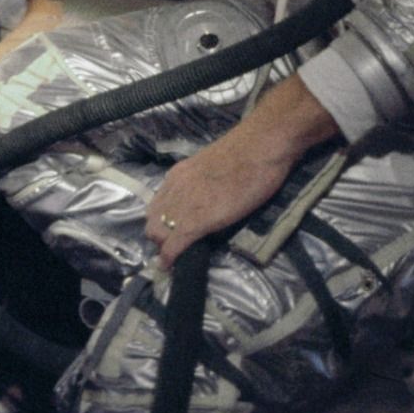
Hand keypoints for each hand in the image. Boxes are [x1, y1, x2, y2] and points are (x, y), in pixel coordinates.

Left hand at [144, 76, 338, 265]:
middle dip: (159, 237)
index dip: (161, 221)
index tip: (169, 233)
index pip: (158, 204)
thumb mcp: (213, 168)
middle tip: (174, 247)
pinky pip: (174, 244)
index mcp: (179, 175)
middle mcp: (175, 188)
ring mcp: (184, 204)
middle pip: (153, 220)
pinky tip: (171, 266)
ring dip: (164, 247)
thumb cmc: (248, 153)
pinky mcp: (197, 220)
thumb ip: (202, 183)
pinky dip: (170, 258)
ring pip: (158, 233)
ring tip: (176, 257)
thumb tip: (205, 197)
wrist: (260, 146)